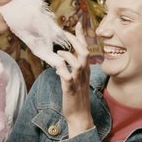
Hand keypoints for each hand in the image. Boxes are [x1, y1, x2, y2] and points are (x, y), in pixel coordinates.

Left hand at [54, 22, 92, 136]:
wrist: (80, 116)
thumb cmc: (76, 99)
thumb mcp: (74, 82)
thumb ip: (69, 71)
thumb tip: (59, 64)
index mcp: (85, 71)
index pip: (85, 50)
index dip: (81, 37)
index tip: (77, 24)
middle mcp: (84, 74)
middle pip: (84, 52)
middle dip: (75, 41)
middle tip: (65, 33)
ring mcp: (78, 81)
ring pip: (78, 63)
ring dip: (67, 56)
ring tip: (59, 54)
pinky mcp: (71, 89)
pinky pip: (67, 76)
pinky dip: (61, 70)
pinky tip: (56, 68)